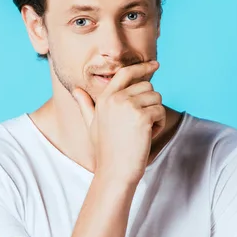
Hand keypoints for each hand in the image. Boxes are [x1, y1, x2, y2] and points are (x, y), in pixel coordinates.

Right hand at [72, 60, 165, 183]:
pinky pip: (161, 111)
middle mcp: (116, 98)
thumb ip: (86, 105)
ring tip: (142, 132)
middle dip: (150, 103)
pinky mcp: (142, 116)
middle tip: (141, 124)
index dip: (142, 66)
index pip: (125, 72)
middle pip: (147, 86)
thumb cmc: (105, 151)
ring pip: (156, 98)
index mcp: (105, 97)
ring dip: (155, 115)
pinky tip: (147, 137)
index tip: (155, 65)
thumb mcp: (92, 125)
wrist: (114, 171)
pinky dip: (159, 124)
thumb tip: (75, 90)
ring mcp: (129, 106)